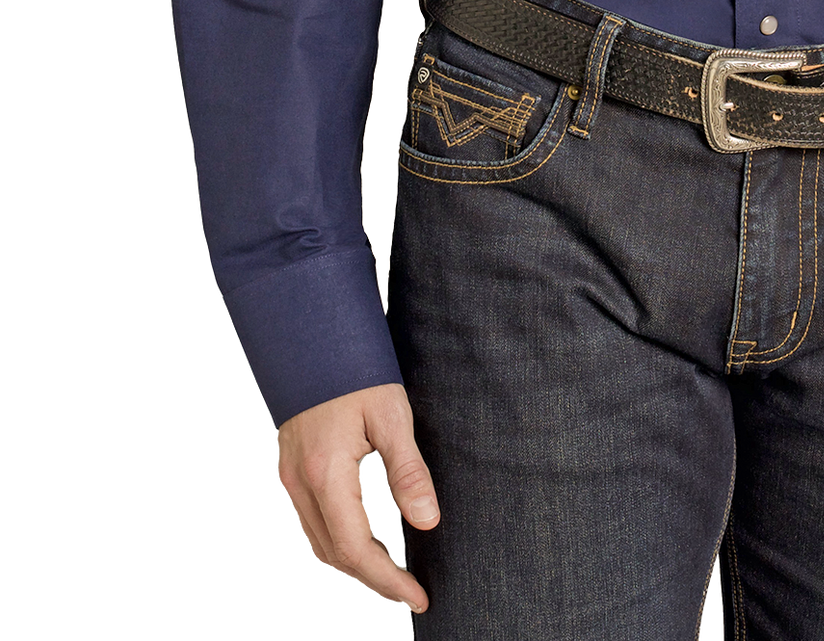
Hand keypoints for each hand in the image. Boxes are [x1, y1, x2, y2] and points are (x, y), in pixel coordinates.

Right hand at [276, 384, 438, 610]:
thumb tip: (428, 522)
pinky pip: (311, 522)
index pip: (356, 549)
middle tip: (410, 591)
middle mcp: (299, 483)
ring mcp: (289, 477)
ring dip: (354, 565)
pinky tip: (364, 540)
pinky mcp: (289, 467)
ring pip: (319, 542)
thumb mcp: (392, 414)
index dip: (388, 579)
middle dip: (373, 580)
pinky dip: (338, 542)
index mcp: (325, 473)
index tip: (418, 596)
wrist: (312, 333)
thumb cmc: (356, 368)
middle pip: (334, 555)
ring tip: (392, 574)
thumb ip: (407, 471)